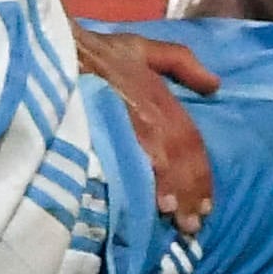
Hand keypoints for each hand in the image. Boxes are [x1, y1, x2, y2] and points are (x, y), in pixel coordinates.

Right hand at [69, 27, 217, 233]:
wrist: (57, 46)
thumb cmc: (97, 50)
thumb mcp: (141, 46)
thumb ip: (180, 61)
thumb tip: (215, 84)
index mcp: (160, 96)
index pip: (190, 140)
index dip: (200, 174)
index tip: (206, 205)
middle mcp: (150, 111)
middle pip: (180, 155)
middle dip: (190, 191)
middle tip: (192, 226)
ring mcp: (129, 120)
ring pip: (160, 161)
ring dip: (172, 191)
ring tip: (175, 221)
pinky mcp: (105, 127)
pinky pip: (130, 159)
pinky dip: (142, 181)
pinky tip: (146, 203)